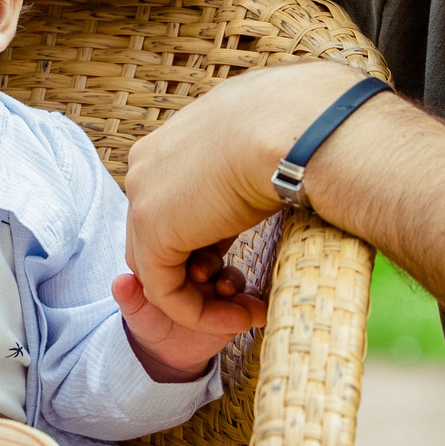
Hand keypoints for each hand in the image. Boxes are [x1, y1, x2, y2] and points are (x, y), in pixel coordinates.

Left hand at [114, 247, 261, 379]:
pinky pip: (250, 301)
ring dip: (235, 285)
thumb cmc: (150, 326)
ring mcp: (219, 284)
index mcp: (172, 258)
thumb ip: (130, 299)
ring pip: (231, 276)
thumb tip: (120, 282)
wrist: (169, 356)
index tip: (197, 274)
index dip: (192, 259)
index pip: (183, 248)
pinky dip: (254, 307)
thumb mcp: (138, 315)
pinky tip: (257, 315)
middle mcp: (198, 266)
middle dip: (214, 269)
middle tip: (217, 282)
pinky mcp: (237, 304)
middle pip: (210, 257)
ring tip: (235, 295)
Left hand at [123, 61, 361, 333]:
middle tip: (250, 291)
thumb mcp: (267, 146)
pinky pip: (165, 293)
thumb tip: (284, 160)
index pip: (177, 206)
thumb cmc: (302, 129)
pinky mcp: (152, 234)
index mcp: (171, 142)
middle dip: (205, 273)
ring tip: (252, 308)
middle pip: (163, 239)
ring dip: (205, 301)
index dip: (213, 240)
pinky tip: (244, 318)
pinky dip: (201, 314)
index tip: (252, 255)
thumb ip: (252, 164)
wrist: (298, 128)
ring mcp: (142, 199)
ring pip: (161, 270)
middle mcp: (146, 167)